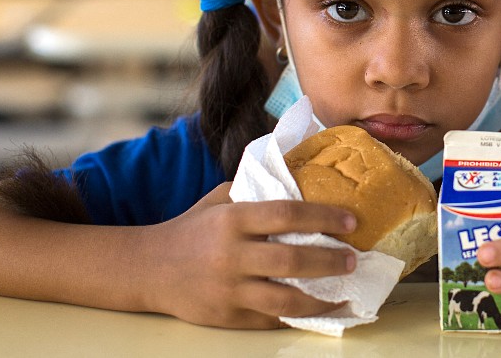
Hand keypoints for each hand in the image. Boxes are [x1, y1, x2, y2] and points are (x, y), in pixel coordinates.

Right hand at [142, 183, 356, 328]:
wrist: (148, 268)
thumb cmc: (193, 229)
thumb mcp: (219, 201)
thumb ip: (257, 193)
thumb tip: (304, 182)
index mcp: (233, 219)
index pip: (286, 214)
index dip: (323, 217)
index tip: (351, 221)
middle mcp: (231, 255)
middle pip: (292, 259)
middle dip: (330, 261)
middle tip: (353, 260)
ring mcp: (229, 289)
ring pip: (286, 298)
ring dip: (322, 297)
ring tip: (344, 293)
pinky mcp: (228, 316)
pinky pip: (271, 318)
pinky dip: (298, 315)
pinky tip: (319, 309)